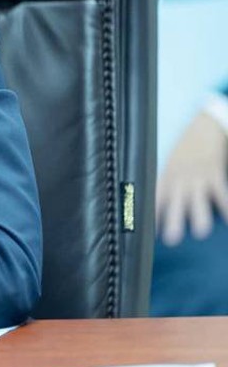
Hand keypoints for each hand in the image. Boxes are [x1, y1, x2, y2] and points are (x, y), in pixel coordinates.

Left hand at [156, 111, 227, 245]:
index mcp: (166, 177)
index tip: (146, 232)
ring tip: (201, 232)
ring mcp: (198, 176)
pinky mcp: (214, 173)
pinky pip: (222, 194)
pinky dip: (227, 208)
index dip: (150, 215)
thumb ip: (166, 184)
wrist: (205, 127)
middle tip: (171, 239)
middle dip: (173, 221)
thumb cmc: (186, 150)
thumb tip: (154, 205)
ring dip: (200, 217)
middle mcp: (180, 178)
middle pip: (175, 202)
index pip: (154, 198)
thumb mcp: (170, 164)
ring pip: (199, 200)